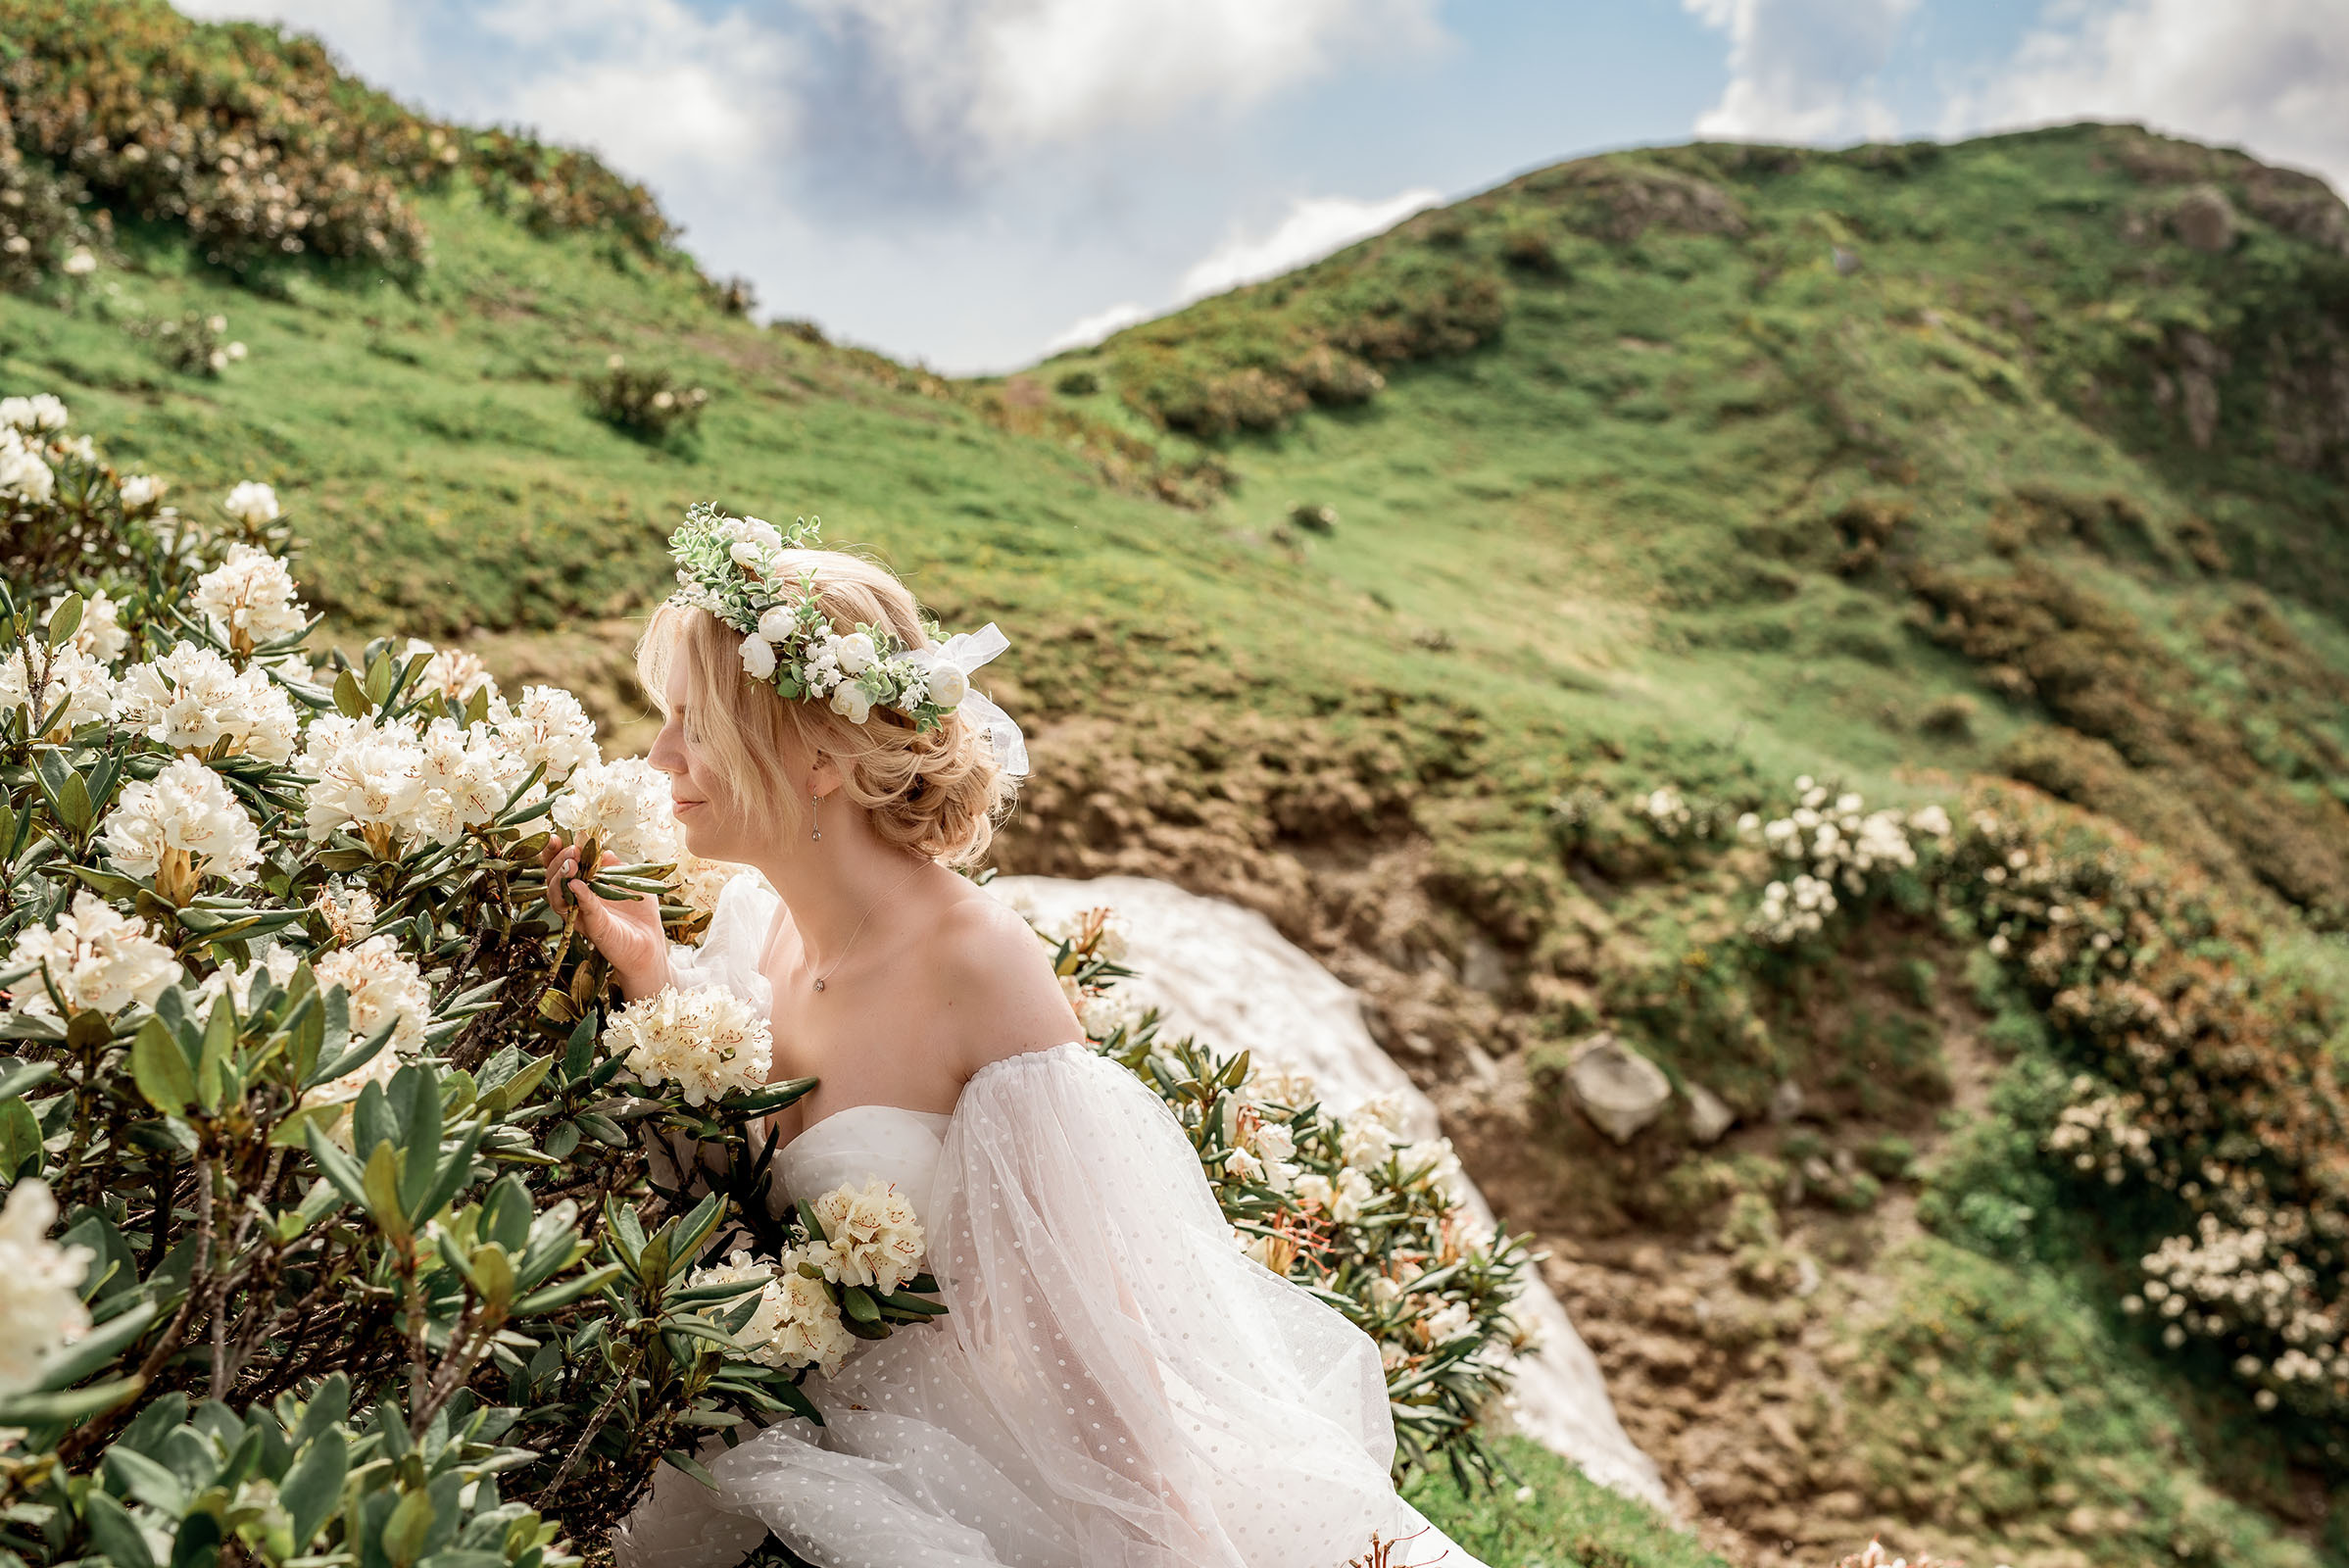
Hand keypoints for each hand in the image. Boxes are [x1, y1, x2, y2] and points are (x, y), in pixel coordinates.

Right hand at [541, 831, 668, 995]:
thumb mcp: (629, 880)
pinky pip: (582, 909)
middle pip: (552, 880)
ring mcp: (581, 916)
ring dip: (560, 877)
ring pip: (557, 897)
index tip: (555, 838)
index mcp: (582, 887)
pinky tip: (578, 883)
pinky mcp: (594, 927)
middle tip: (572, 851)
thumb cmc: (640, 913)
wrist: (651, 943)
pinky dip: (579, 895)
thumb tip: (603, 851)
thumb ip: (615, 865)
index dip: (553, 853)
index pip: (560, 867)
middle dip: (557, 862)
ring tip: (571, 863)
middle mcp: (575, 902)